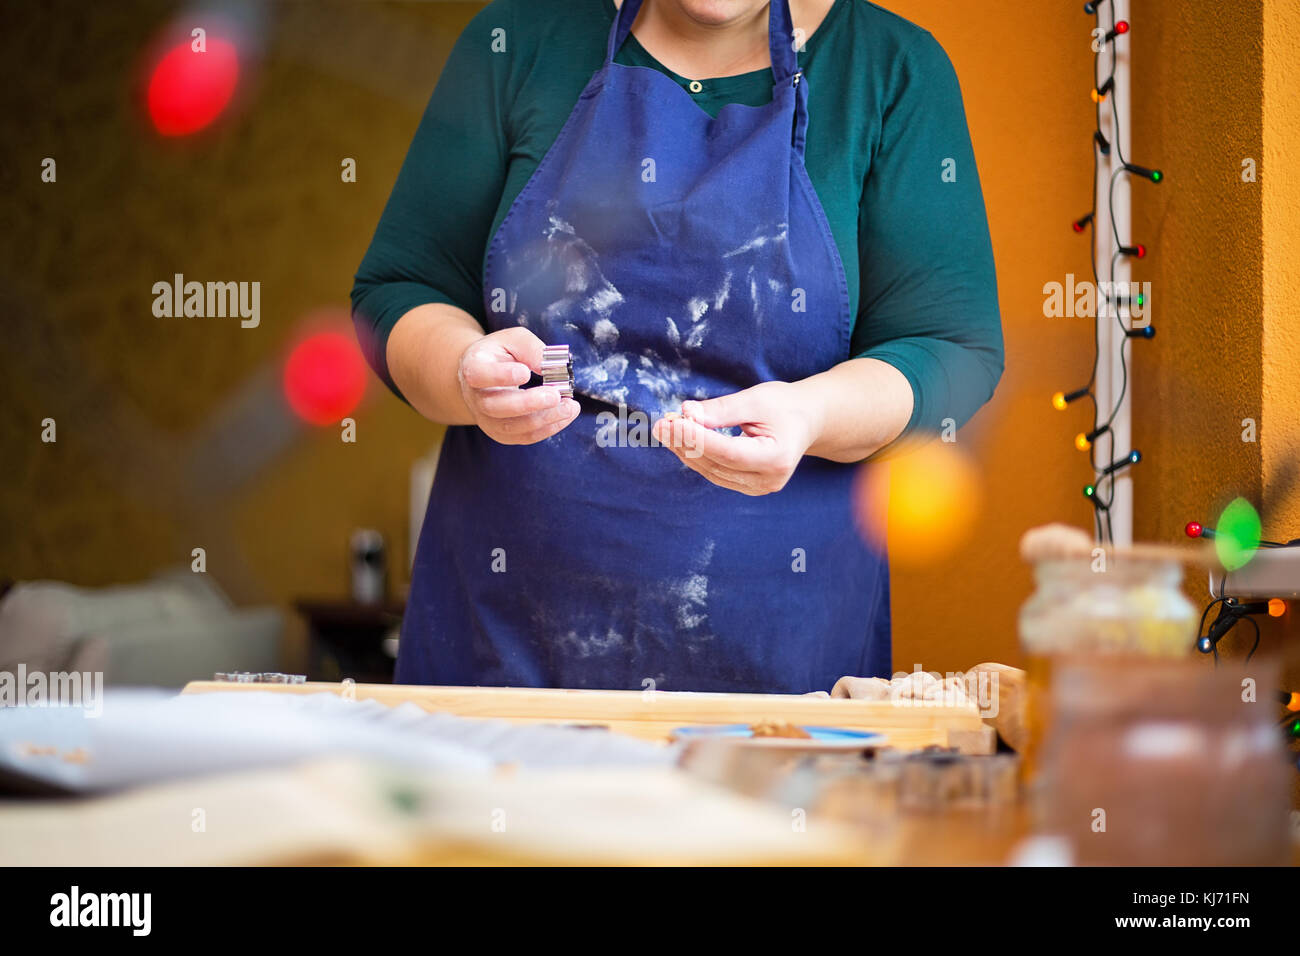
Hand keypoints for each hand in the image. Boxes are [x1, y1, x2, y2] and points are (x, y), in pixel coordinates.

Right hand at [457, 327, 579, 443]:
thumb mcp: (514, 339)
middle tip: (555, 395)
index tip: (525, 373)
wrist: (486, 376)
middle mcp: (475, 397)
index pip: (479, 375)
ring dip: (544, 419)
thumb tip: (552, 367)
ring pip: (512, 427)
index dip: (501, 376)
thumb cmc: (501, 354)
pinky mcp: (502, 433)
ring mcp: (486, 419)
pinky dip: (549, 428)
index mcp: (473, 367)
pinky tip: (566, 415)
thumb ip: (531, 348)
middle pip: (496, 407)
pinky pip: (525, 437)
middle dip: (529, 403)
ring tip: (570, 407)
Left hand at [651, 381, 821, 494]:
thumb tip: (686, 413)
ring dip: (685, 450)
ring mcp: (758, 487)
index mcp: (777, 457)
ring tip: (665, 429)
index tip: (672, 422)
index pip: (728, 452)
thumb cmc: (784, 406)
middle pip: (716, 464)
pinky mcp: (748, 486)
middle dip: (685, 443)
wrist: (806, 421)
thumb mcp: (756, 399)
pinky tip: (680, 440)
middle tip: (660, 424)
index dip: (697, 439)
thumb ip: (721, 409)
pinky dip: (696, 456)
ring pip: (711, 471)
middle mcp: (768, 479)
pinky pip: (715, 472)